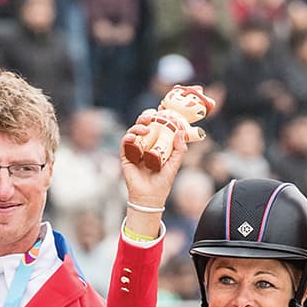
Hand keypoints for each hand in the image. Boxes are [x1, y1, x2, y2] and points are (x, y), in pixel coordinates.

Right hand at [120, 88, 213, 212]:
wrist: (151, 197)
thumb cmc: (162, 181)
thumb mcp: (174, 164)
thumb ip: (179, 149)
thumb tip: (181, 132)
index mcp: (156, 144)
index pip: (156, 126)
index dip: (158, 117)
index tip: (163, 109)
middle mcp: (144, 145)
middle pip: (143, 126)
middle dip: (146, 117)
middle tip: (153, 115)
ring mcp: (134, 150)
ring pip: (133, 132)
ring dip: (138, 126)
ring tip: (146, 127)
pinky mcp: (126, 157)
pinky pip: (125, 143)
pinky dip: (128, 138)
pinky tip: (134, 137)